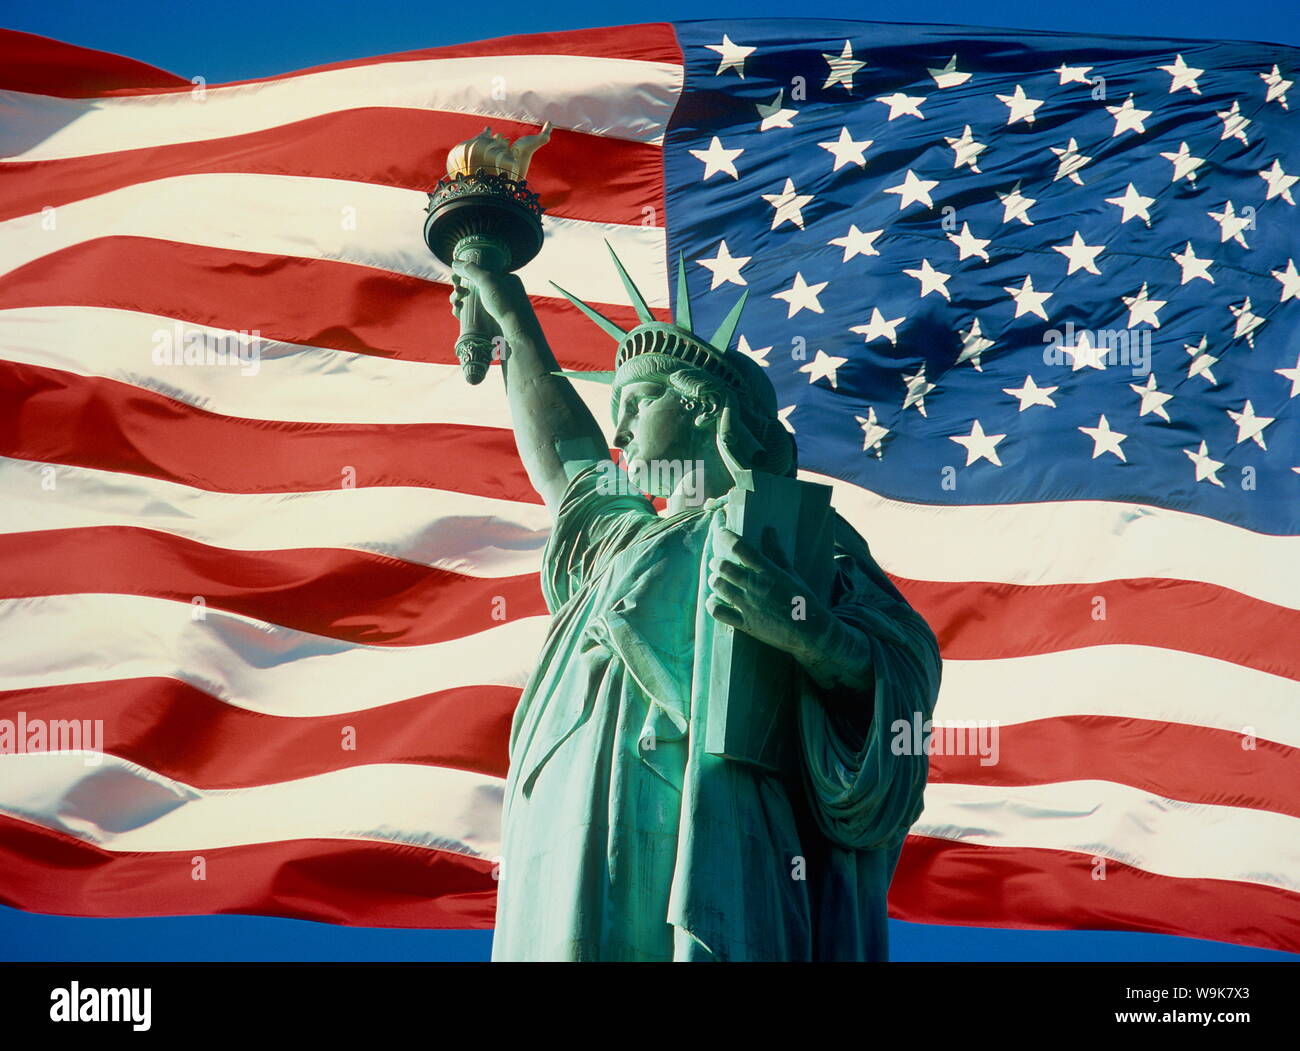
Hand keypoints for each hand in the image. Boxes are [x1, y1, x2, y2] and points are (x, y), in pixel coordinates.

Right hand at [450, 258, 528, 328]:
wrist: (517, 333)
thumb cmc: (505, 304)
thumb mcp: (488, 280)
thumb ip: (471, 270)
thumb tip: (455, 262)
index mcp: (507, 280)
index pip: (482, 273)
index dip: (467, 274)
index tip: (456, 276)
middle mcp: (502, 293)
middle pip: (474, 287)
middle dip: (460, 287)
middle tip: (457, 289)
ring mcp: (496, 309)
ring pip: (471, 301)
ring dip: (458, 298)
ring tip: (456, 301)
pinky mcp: (490, 323)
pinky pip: (472, 314)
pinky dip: (462, 311)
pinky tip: (457, 310)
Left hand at [705, 525, 832, 660]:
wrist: (811, 632)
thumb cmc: (803, 600)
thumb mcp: (790, 573)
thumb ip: (776, 551)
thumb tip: (768, 529)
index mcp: (768, 572)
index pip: (740, 548)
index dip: (726, 536)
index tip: (720, 532)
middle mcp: (755, 586)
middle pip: (723, 567)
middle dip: (716, 562)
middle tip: (717, 563)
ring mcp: (748, 606)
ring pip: (718, 586)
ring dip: (713, 580)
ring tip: (716, 580)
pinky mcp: (745, 624)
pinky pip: (719, 612)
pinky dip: (712, 604)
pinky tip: (714, 600)